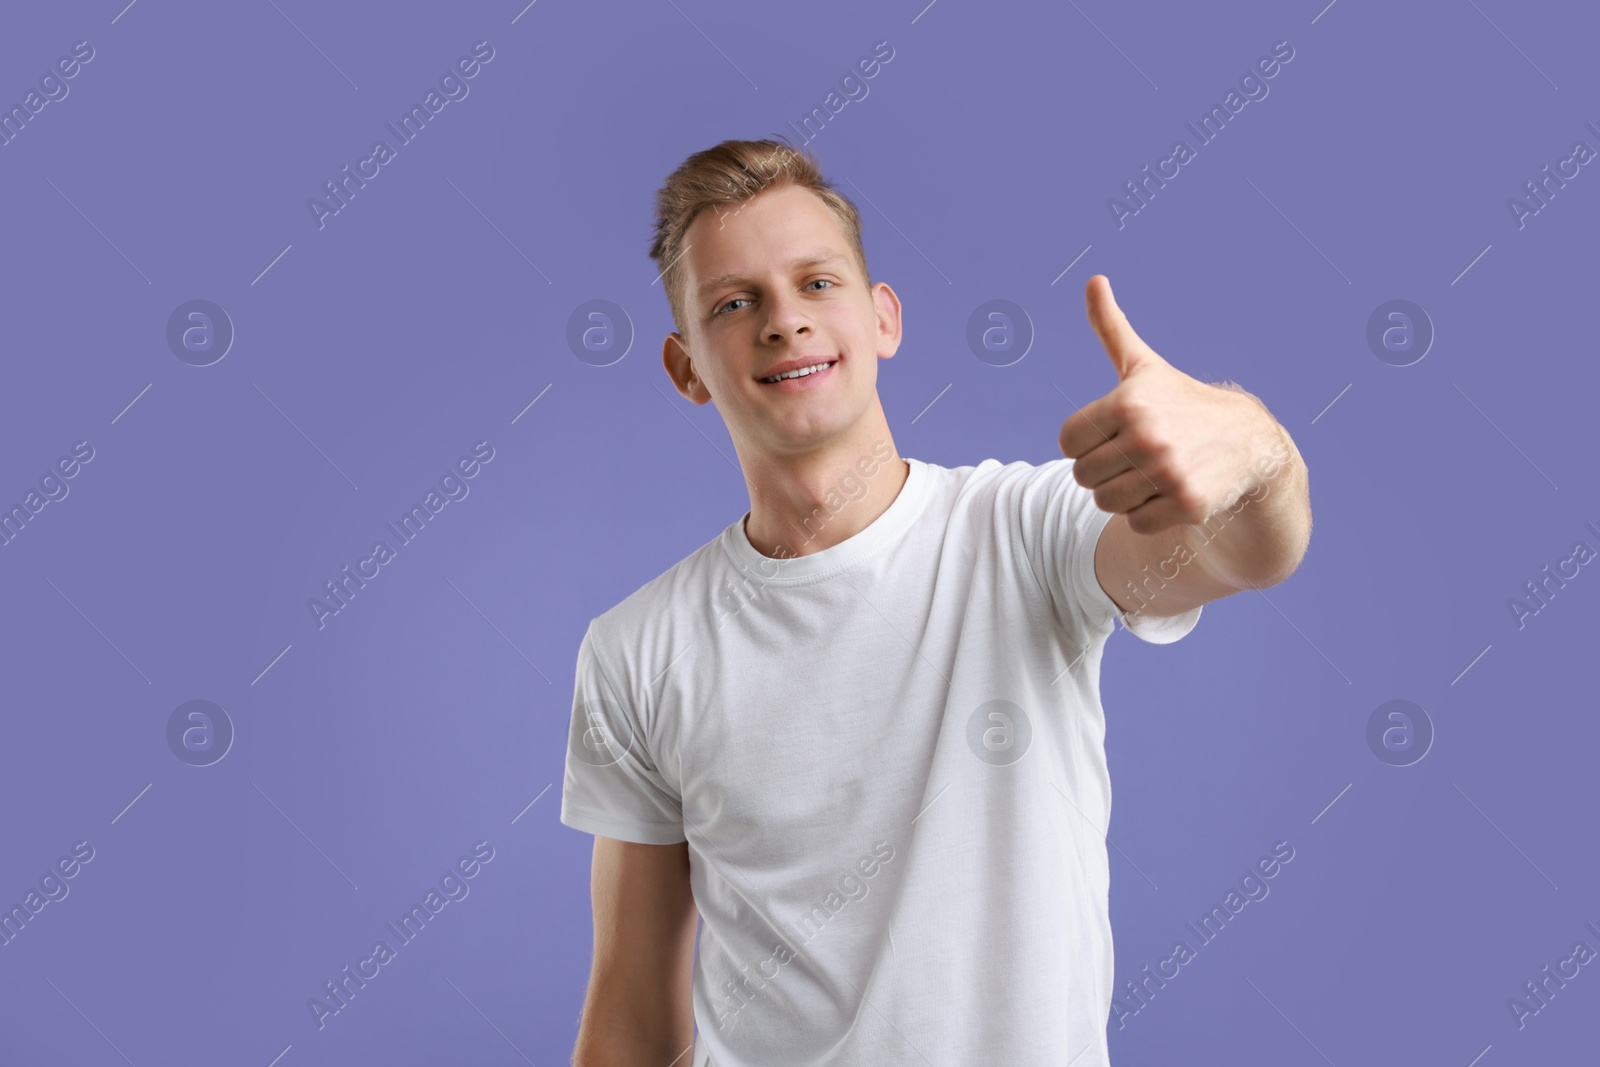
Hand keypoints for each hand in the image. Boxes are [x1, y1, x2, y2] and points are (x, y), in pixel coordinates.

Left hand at [1058, 275, 1284, 535]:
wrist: (1248, 442)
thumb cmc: (1181, 402)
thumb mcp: (1143, 366)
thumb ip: (1111, 328)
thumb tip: (1093, 280)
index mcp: (1127, 403)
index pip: (1067, 443)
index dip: (1086, 442)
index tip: (1114, 432)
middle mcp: (1147, 437)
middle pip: (1083, 477)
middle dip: (1105, 470)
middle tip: (1138, 455)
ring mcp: (1169, 473)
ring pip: (1106, 504)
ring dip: (1125, 495)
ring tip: (1154, 472)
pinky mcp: (1187, 505)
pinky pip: (1136, 524)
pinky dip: (1149, 515)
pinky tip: (1172, 491)